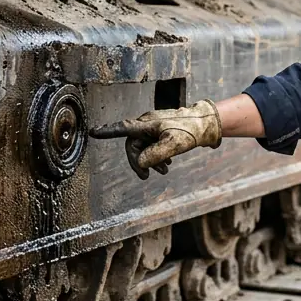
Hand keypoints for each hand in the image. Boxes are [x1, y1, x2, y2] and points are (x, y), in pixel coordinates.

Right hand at [90, 99, 222, 178]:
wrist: (207, 124)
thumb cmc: (191, 131)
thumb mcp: (174, 145)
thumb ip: (155, 154)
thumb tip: (140, 163)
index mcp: (147, 124)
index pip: (123, 128)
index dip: (107, 132)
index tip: (93, 133)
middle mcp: (148, 124)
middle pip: (133, 146)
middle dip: (139, 162)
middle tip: (148, 176)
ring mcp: (155, 128)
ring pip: (143, 148)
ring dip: (150, 161)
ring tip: (164, 171)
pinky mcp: (162, 131)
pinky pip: (152, 146)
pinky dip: (157, 158)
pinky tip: (167, 165)